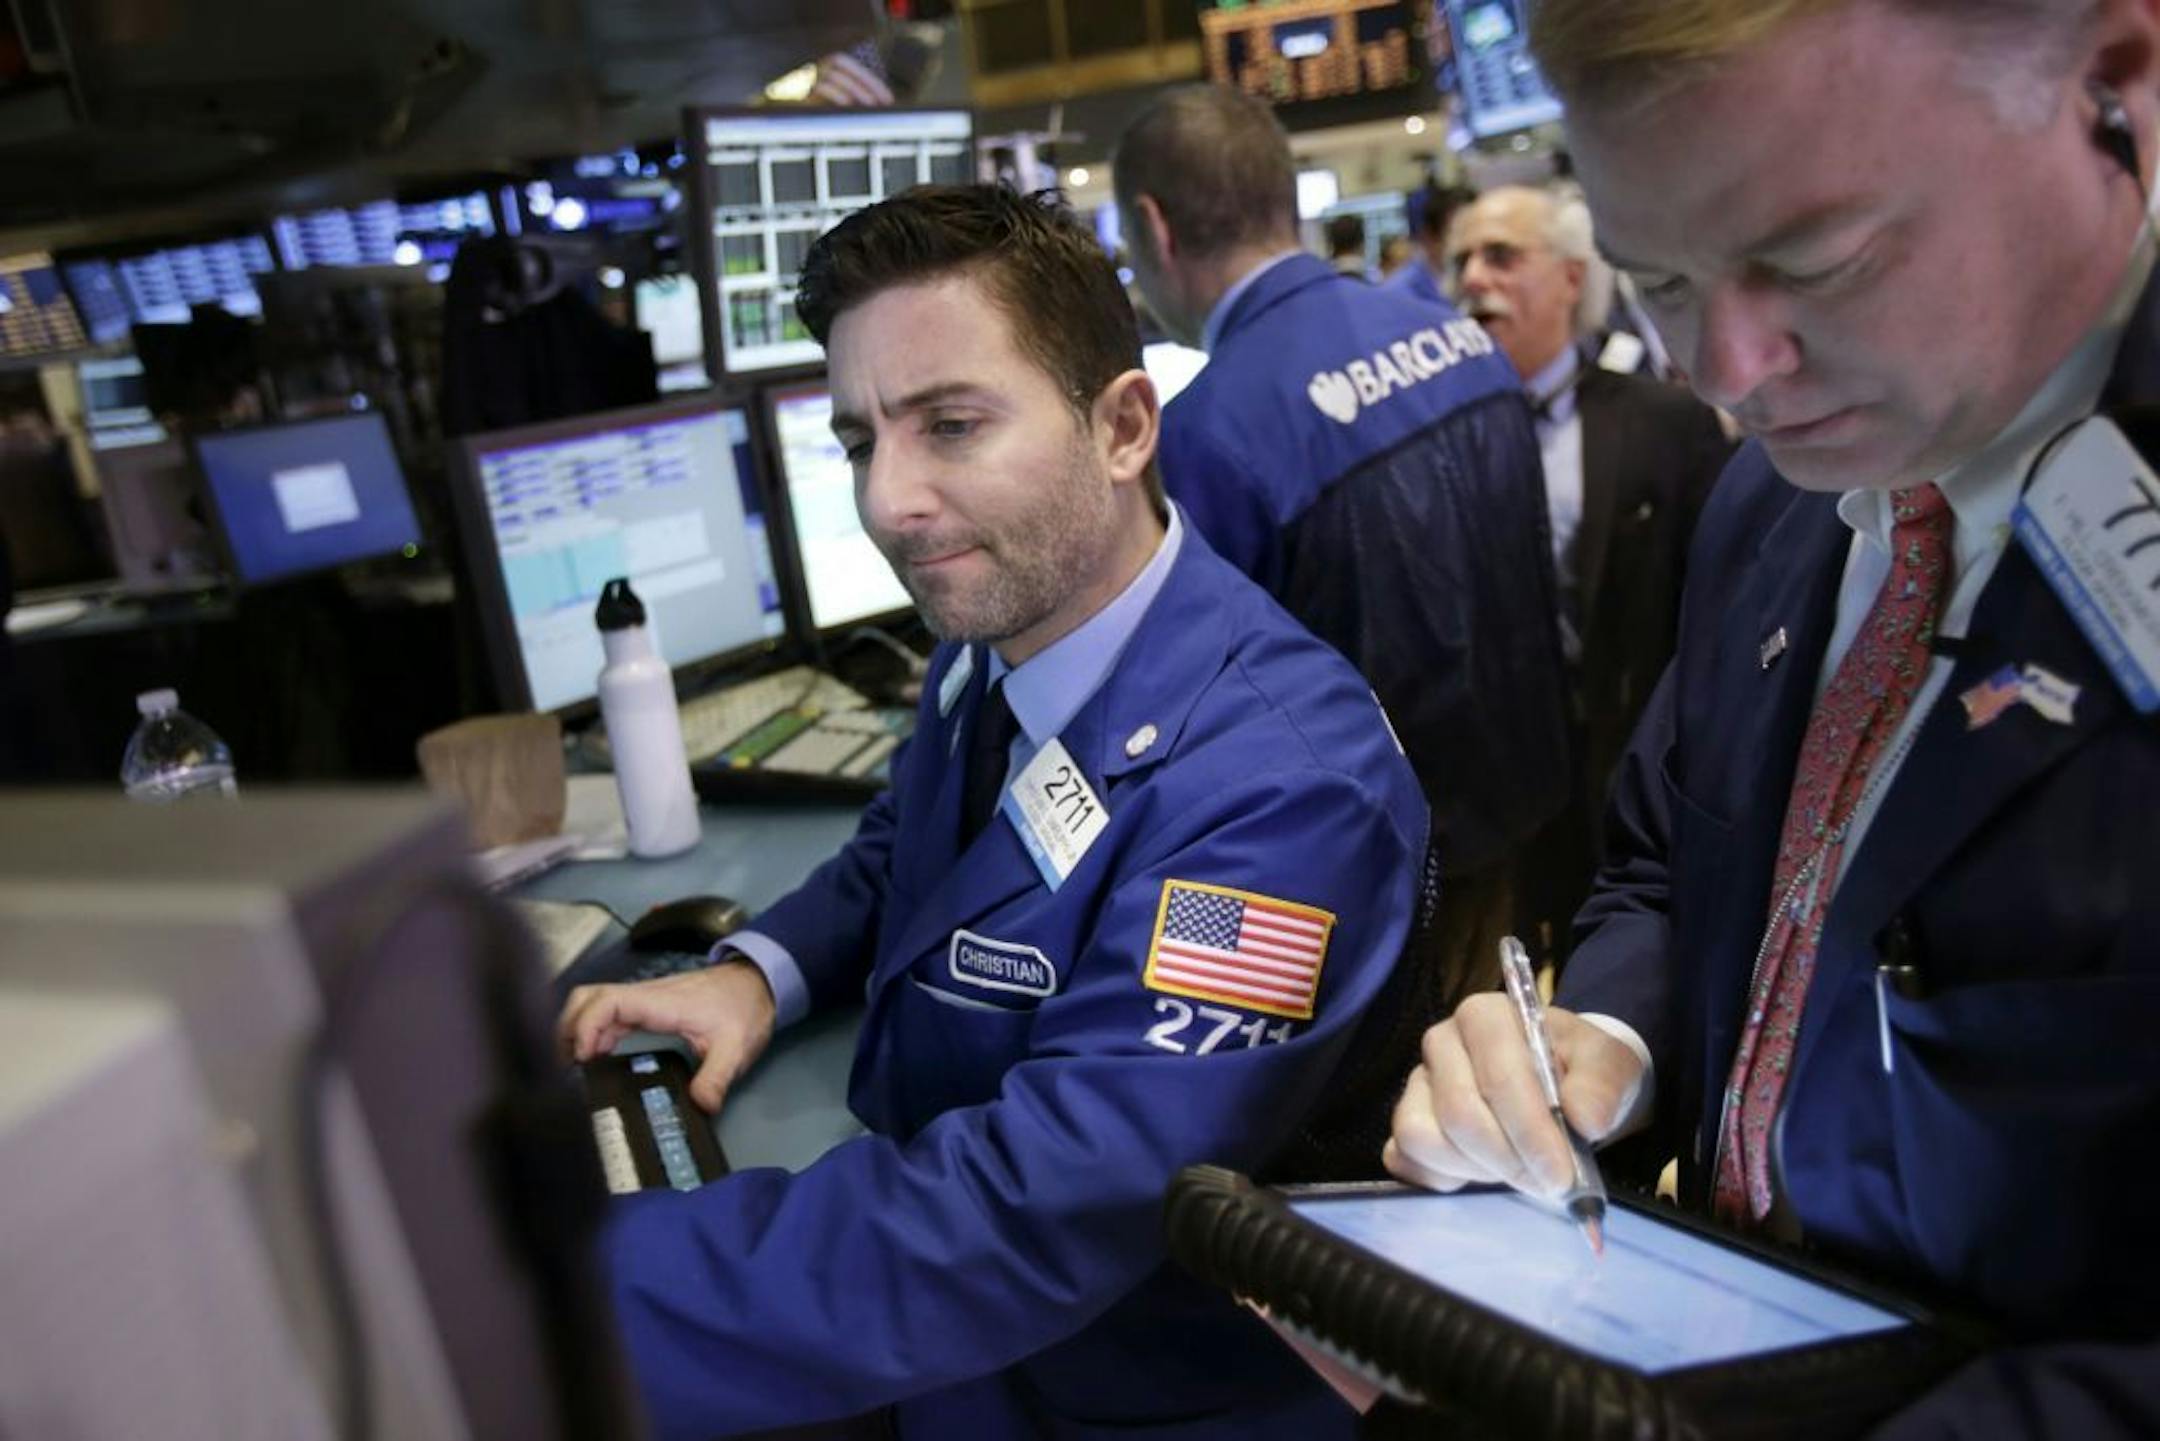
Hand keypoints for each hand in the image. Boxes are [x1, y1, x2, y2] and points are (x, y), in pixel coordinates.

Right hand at [558, 961, 777, 1113]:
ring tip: (572, 1066)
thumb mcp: (736, 1047)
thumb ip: (716, 1078)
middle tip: (564, 1065)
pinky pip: (609, 1011)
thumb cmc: (745, 1008)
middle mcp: (645, 996)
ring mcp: (645, 999)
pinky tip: (595, 1056)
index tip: (582, 1058)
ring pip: (595, 1002)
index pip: (607, 1002)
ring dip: (577, 1028)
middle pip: (589, 997)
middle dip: (568, 1026)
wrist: (759, 983)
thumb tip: (699, 1106)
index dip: (585, 1026)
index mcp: (660, 1003)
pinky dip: (593, 1030)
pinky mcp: (648, 1005)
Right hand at [1384, 993, 1645, 1198]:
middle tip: (1549, 1185)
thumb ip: (1602, 1087)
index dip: (1530, 1132)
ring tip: (1519, 1171)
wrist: (1562, 1085)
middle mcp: (1441, 1042)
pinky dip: (1443, 1179)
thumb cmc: (1579, 1071)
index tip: (1563, 1176)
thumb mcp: (1609, 1067)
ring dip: (1478, 1170)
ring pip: (1426, 1138)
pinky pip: (1405, 1159)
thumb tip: (1586, 1120)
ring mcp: (1417, 1083)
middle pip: (1460, 1114)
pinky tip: (1481, 1176)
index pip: (1498, 1078)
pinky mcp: (1406, 1121)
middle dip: (1509, 1160)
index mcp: (1486, 1016)